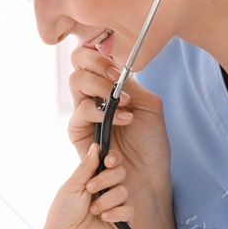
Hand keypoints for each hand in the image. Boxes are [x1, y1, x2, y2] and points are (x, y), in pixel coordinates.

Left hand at [43, 141, 132, 228]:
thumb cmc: (63, 212)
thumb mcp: (72, 185)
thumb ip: (86, 167)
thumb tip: (96, 146)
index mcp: (96, 178)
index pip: (112, 163)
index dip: (112, 160)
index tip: (107, 161)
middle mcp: (107, 189)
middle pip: (121, 174)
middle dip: (106, 180)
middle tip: (89, 189)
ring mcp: (115, 205)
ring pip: (124, 192)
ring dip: (106, 200)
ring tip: (92, 210)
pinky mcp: (121, 221)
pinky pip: (129, 211)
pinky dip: (116, 213)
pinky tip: (104, 218)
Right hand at [68, 42, 171, 211]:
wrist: (148, 176)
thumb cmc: (151, 144)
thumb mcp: (149, 105)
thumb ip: (130, 85)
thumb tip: (114, 71)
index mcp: (111, 85)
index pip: (94, 55)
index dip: (102, 53)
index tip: (120, 67)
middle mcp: (94, 95)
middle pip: (79, 61)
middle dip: (98, 63)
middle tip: (116, 80)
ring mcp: (84, 113)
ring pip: (76, 81)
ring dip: (100, 86)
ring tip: (123, 102)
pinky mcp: (79, 133)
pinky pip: (80, 113)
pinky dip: (101, 113)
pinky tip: (124, 120)